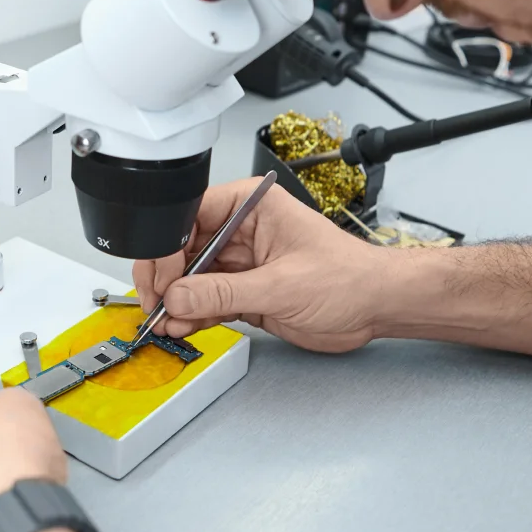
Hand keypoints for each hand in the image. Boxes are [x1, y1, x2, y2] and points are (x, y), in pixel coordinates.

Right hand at [132, 177, 384, 352]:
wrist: (375, 307)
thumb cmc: (349, 277)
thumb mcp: (282, 285)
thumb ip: (226, 293)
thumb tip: (180, 297)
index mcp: (251, 206)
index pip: (191, 215)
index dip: (169, 245)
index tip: (163, 277)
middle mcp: (240, 230)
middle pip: (183, 248)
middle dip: (167, 278)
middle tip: (156, 303)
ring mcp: (240, 263)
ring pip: (191, 279)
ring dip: (177, 302)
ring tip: (165, 321)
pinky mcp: (243, 292)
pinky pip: (206, 301)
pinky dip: (192, 315)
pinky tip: (182, 325)